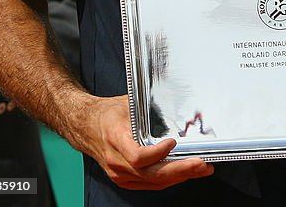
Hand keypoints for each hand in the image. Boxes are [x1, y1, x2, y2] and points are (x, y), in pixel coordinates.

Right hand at [76, 95, 213, 189]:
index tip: (172, 142)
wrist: (85, 126)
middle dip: (179, 170)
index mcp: (116, 139)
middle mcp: (116, 161)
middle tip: (200, 164)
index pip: (137, 156)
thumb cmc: (107, 114)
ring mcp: (119, 173)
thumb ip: (151, 107)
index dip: (157, 153)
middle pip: (150, 173)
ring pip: (152, 182)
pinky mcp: (124, 179)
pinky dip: (168, 180)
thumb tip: (178, 101)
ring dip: (179, 177)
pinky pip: (149, 184)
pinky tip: (185, 174)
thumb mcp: (128, 104)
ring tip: (201, 169)